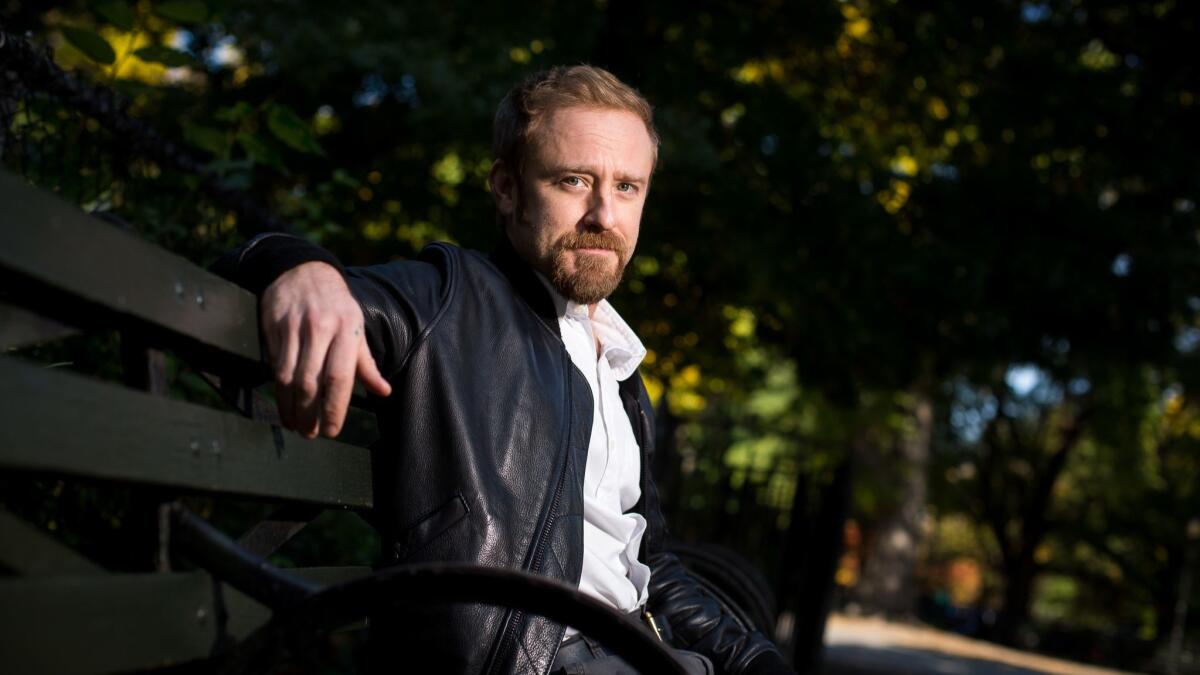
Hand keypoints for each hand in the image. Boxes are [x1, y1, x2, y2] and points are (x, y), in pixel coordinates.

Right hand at [261, 261, 391, 437]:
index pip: (340, 377)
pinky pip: (275, 365)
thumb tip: (383, 392)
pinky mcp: (275, 328)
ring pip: (289, 377)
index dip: (335, 408)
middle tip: (310, 434)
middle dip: (310, 414)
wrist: (304, 271)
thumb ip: (366, 363)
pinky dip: (278, 391)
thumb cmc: (336, 306)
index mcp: (347, 331)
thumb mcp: (356, 328)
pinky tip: (283, 405)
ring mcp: (295, 328)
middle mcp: (321, 329)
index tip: (332, 430)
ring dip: (290, 408)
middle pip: (312, 382)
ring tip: (295, 426)